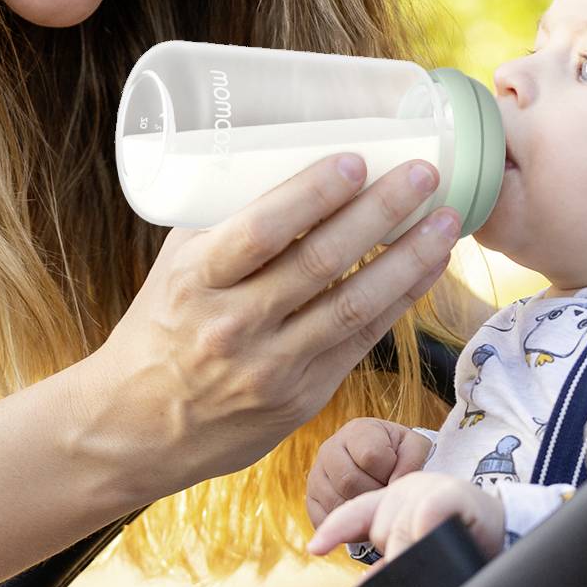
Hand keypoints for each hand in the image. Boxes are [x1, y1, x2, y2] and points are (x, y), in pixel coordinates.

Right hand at [82, 155, 461, 496]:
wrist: (140, 427)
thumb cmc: (161, 328)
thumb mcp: (176, 267)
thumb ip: (227, 222)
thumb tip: (292, 160)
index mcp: (195, 281)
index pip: (261, 231)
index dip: (313, 194)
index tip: (355, 159)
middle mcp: (234, 325)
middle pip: (320, 262)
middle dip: (379, 213)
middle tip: (423, 173)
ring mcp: (272, 367)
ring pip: (354, 305)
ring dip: (408, 258)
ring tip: (446, 220)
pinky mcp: (302, 398)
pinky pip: (362, 341)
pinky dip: (400, 300)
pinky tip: (428, 268)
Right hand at [305, 418, 433, 527]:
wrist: (379, 463)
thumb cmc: (398, 454)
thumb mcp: (414, 447)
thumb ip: (411, 461)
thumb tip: (395, 483)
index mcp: (357, 431)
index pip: (371, 456)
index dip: (389, 472)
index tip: (396, 475)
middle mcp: (330, 449)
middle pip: (349, 481)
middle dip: (374, 494)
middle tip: (385, 493)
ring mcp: (316, 474)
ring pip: (335, 502)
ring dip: (360, 510)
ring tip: (374, 502)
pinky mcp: (311, 499)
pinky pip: (324, 519)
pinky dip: (346, 524)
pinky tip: (360, 514)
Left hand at [309, 471, 505, 563]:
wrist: (507, 530)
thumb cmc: (462, 541)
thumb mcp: (422, 547)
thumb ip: (393, 560)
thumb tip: (366, 584)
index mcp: (395, 500)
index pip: (355, 512)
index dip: (333, 529)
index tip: (315, 548)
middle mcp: (407, 488)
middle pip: (380, 529)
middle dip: (396, 554)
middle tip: (426, 558)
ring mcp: (430, 487)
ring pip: (400, 528)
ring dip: (413, 550)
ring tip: (438, 553)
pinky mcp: (453, 492)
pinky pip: (426, 513)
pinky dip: (424, 530)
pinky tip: (432, 536)